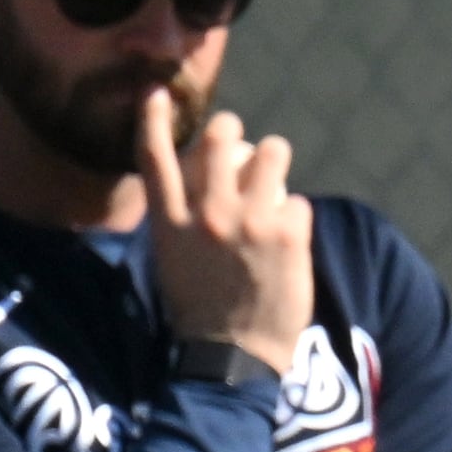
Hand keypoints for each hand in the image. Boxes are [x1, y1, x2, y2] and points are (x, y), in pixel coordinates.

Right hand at [139, 89, 313, 377]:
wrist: (234, 358)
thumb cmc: (200, 311)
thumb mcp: (171, 260)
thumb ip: (182, 219)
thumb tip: (198, 185)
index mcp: (170, 222)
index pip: (154, 157)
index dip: (155, 119)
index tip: (158, 93)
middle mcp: (207, 215)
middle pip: (220, 141)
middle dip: (232, 129)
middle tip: (239, 137)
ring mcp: (250, 223)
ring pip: (271, 154)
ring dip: (275, 156)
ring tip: (275, 172)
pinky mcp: (288, 236)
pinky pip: (298, 202)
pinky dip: (296, 216)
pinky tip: (290, 239)